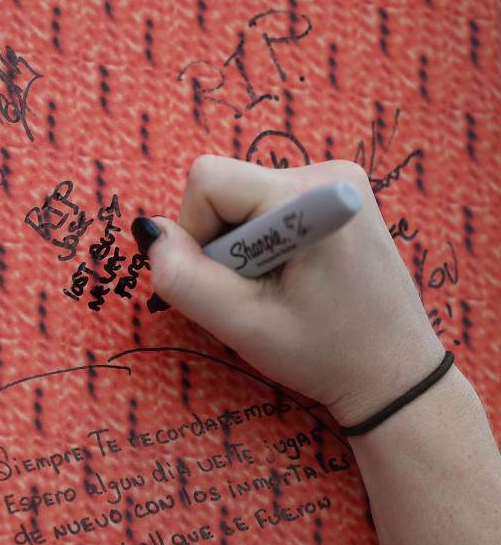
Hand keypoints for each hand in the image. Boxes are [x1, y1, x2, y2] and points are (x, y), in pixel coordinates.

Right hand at [134, 155, 444, 426]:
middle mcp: (327, 170)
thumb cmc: (324, 353)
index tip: (228, 281)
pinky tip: (291, 277)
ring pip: (241, 198)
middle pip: (224, 188)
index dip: (196, 233)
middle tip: (258, 292)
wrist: (394, 374)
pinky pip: (264, 204)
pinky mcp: (336, 194)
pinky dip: (260, 242)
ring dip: (240, 246)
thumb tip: (149, 232)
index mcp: (309, 196)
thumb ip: (184, 277)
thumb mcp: (242, 324)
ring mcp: (336, 178)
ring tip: (278, 289)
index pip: (207, 181)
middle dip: (222, 243)